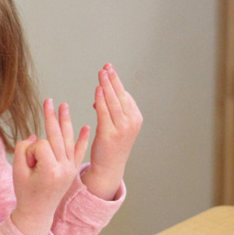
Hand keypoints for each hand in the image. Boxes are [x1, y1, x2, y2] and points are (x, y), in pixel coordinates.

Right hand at [11, 99, 89, 234]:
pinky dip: (82, 140)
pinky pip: (80, 153)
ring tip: (63, 105)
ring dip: (65, 122)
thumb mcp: (16, 171)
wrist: (37, 213)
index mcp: (51, 170)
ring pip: (69, 141)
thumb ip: (23, 149)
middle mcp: (64, 168)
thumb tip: (35, 137)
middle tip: (48, 100)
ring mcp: (71, 169)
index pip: (42, 145)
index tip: (27, 164)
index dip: (30, 150)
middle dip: (51, 118)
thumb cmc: (25, 193)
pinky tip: (86, 127)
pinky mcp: (73, 171)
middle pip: (57, 137)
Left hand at [82, 63, 142, 199]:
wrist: (109, 168)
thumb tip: (99, 96)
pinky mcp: (110, 134)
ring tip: (101, 73)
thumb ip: (110, 111)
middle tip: (106, 66)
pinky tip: (98, 89)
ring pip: (113, 102)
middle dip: (113, 79)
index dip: (116, 82)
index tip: (109, 70)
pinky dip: (102, 100)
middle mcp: (132, 122)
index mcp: (135, 118)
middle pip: (121, 96)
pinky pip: (105, 112)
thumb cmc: (110, 147)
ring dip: (107, 85)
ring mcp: (122, 128)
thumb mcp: (114, 126)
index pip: (125, 96)